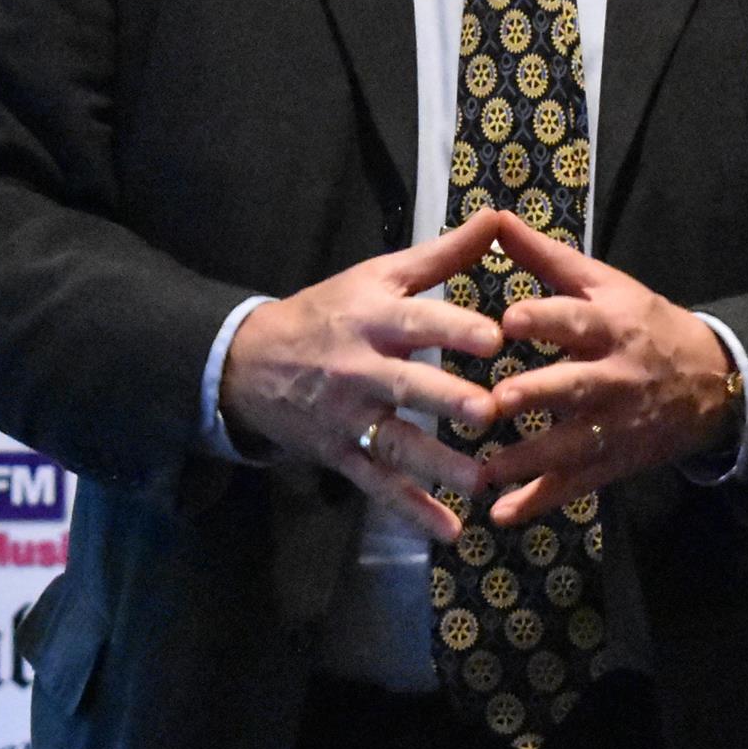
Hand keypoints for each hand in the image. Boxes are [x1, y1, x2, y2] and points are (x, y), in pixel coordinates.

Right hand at [220, 212, 502, 539]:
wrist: (250, 362)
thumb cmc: (330, 311)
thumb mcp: (378, 275)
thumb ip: (442, 254)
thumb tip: (498, 216)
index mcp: (373, 319)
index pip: (416, 322)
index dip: (453, 329)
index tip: (494, 337)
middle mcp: (360, 369)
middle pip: (406, 386)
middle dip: (446, 400)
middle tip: (489, 412)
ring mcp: (349, 417)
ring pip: (396, 443)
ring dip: (437, 465)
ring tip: (479, 479)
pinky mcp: (342, 454)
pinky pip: (378, 484)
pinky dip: (412, 510)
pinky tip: (450, 532)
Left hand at [481, 211, 738, 525]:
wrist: (712, 382)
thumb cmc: (642, 324)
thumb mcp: (604, 283)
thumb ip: (545, 257)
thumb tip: (494, 217)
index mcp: (610, 326)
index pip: (576, 320)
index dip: (545, 320)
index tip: (508, 320)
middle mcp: (614, 376)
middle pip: (575, 387)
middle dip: (538, 395)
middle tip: (497, 401)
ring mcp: (614, 425)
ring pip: (569, 446)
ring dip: (526, 460)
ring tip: (483, 471)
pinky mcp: (612, 462)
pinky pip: (573, 486)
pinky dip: (538, 503)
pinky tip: (502, 515)